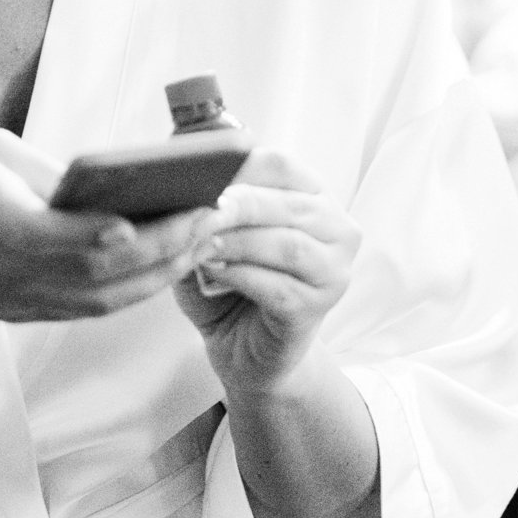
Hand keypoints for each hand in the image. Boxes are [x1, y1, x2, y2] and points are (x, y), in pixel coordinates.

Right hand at [0, 129, 218, 326]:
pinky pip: (102, 304)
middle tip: (213, 209)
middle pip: (100, 270)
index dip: (97, 235)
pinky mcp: (33, 313)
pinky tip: (176, 255)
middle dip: (163, 244)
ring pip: (111, 296)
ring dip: (165, 267)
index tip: (142, 219)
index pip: (49, 236)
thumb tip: (117, 186)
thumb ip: (49, 172)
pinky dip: (144, 283)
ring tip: (208, 230)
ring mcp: (23, 301)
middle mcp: (10, 271)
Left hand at [173, 148, 361, 395]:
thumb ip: (208, 208)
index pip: (280, 165)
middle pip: (286, 203)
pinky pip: (278, 287)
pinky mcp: (317, 309)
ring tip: (201, 245)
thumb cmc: (228, 284)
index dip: (238, 167)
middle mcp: (336, 229)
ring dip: (237, 242)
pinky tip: (214, 274)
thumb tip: (181, 184)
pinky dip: (240, 276)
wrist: (246, 351)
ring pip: (288, 244)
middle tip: (197, 211)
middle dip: (236, 205)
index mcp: (313, 197)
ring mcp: (333, 271)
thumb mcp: (214, 236)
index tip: (200, 178)